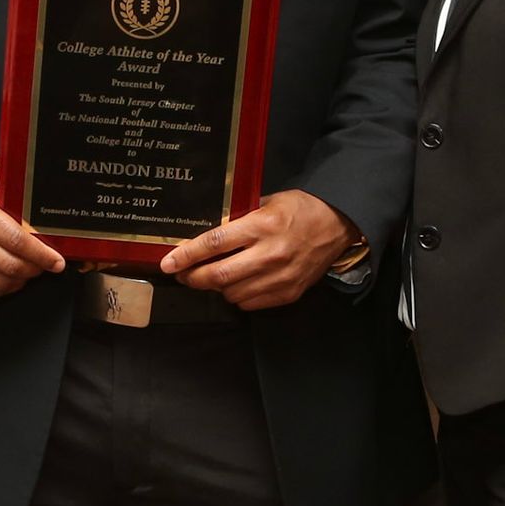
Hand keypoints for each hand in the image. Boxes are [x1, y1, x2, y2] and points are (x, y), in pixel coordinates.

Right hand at [0, 154, 65, 295]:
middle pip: (11, 264)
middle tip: (48, 264)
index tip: (56, 260)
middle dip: (36, 268)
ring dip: (22, 279)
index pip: (16, 239)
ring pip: (1, 281)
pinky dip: (5, 285)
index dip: (41, 253)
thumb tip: (40, 197)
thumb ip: (11, 186)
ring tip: (32, 268)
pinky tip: (13, 275)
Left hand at [158, 189, 354, 309]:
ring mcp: (280, 278)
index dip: (186, 255)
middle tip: (181, 273)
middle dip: (192, 278)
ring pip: (231, 293)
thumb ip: (238, 218)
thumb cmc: (299, 209)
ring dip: (215, 287)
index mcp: (262, 226)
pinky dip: (236, 296)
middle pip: (218, 275)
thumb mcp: (267, 202)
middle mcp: (270, 255)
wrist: (338, 225)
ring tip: (210, 276)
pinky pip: (250, 303)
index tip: (166, 263)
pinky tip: (236, 283)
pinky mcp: (288, 293)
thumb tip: (204, 232)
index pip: (214, 244)